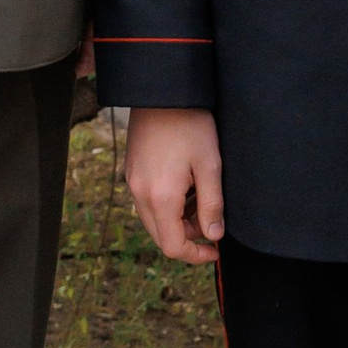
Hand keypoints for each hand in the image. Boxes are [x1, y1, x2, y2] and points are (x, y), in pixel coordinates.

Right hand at [124, 108, 224, 265]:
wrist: (163, 92)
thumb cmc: (190, 125)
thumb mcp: (210, 166)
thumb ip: (212, 205)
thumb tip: (214, 235)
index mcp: (160, 197)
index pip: (172, 246)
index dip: (195, 255)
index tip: (215, 249)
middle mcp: (140, 193)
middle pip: (160, 236)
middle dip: (188, 236)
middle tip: (212, 220)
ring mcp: (133, 181)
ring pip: (154, 219)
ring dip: (178, 220)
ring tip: (201, 197)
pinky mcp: (133, 170)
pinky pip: (148, 200)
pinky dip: (167, 204)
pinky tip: (186, 184)